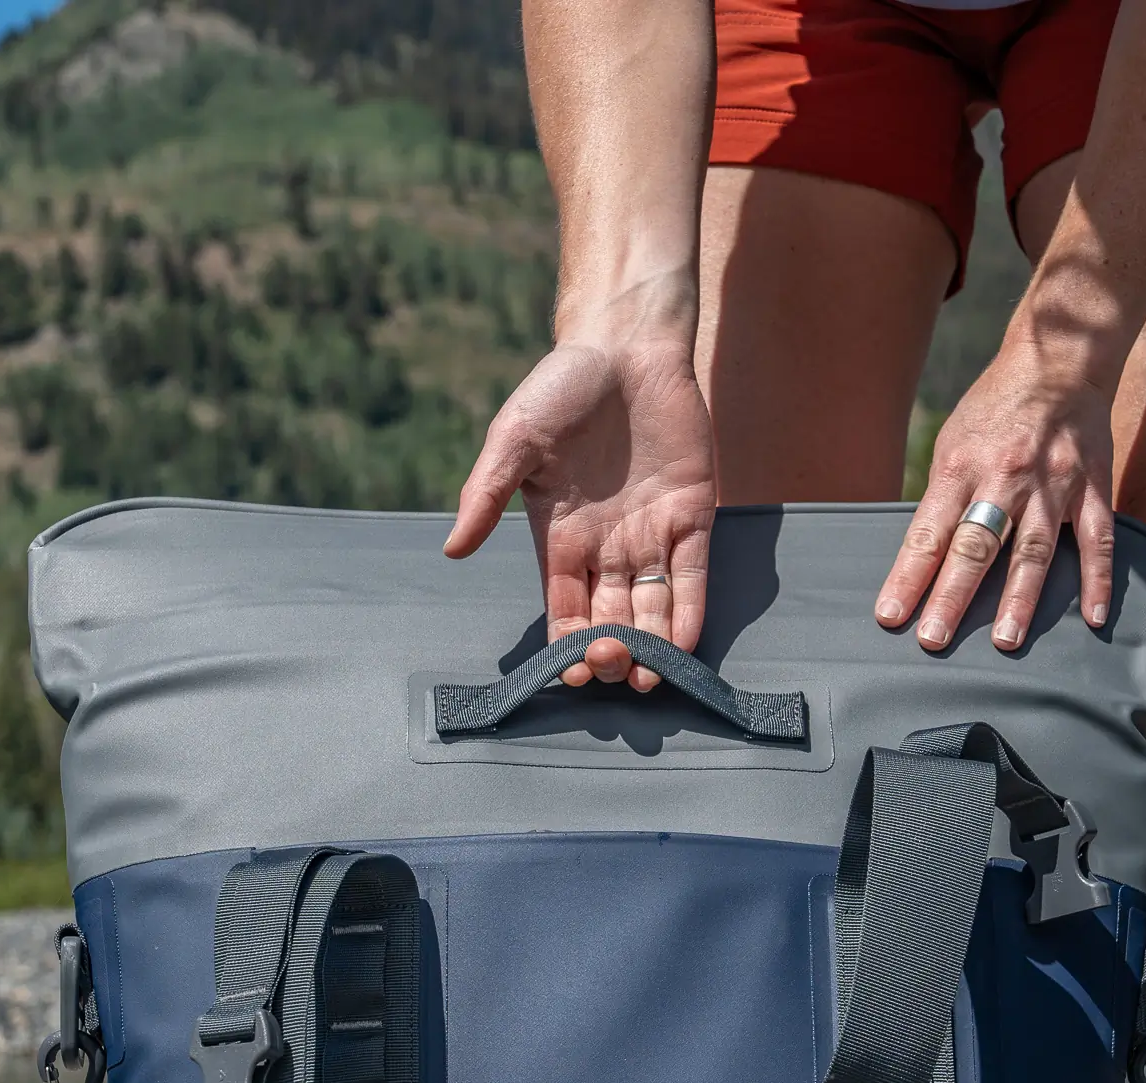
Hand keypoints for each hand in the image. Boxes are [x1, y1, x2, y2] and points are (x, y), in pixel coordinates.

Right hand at [444, 335, 717, 690]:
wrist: (625, 344)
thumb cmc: (561, 387)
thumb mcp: (514, 440)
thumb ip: (485, 495)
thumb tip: (453, 550)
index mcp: (560, 538)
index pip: (564, 607)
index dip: (568, 644)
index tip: (572, 671)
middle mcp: (606, 547)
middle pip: (610, 617)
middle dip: (612, 650)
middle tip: (612, 666)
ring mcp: (651, 534)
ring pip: (652, 606)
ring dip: (651, 645)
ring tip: (647, 676)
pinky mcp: (692, 516)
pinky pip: (692, 575)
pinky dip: (688, 612)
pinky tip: (683, 646)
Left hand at [873, 331, 1121, 651]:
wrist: (1057, 361)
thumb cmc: (994, 409)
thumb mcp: (953, 441)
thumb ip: (944, 496)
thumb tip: (924, 555)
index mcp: (961, 466)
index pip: (929, 532)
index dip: (909, 576)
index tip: (891, 616)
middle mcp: (1005, 477)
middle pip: (976, 546)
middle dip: (953, 596)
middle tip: (935, 640)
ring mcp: (1052, 484)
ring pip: (1033, 550)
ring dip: (1019, 599)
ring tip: (1005, 641)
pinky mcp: (1092, 486)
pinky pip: (1097, 539)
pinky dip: (1097, 579)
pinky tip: (1093, 617)